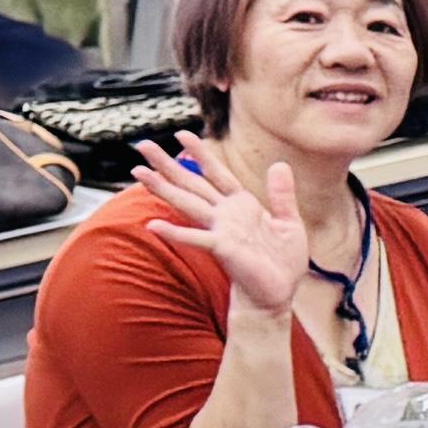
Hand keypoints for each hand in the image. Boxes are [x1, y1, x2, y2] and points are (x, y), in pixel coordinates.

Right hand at [138, 141, 311, 320]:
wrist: (278, 294)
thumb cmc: (281, 263)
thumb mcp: (289, 223)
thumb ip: (282, 195)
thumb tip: (279, 164)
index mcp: (241, 206)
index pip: (216, 174)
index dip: (200, 154)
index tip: (181, 133)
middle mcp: (225, 215)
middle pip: (192, 184)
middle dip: (167, 165)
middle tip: (142, 145)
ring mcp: (221, 231)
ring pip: (187, 203)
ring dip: (163, 188)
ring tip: (138, 172)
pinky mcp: (224, 249)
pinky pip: (196, 238)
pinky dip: (176, 232)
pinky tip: (152, 225)